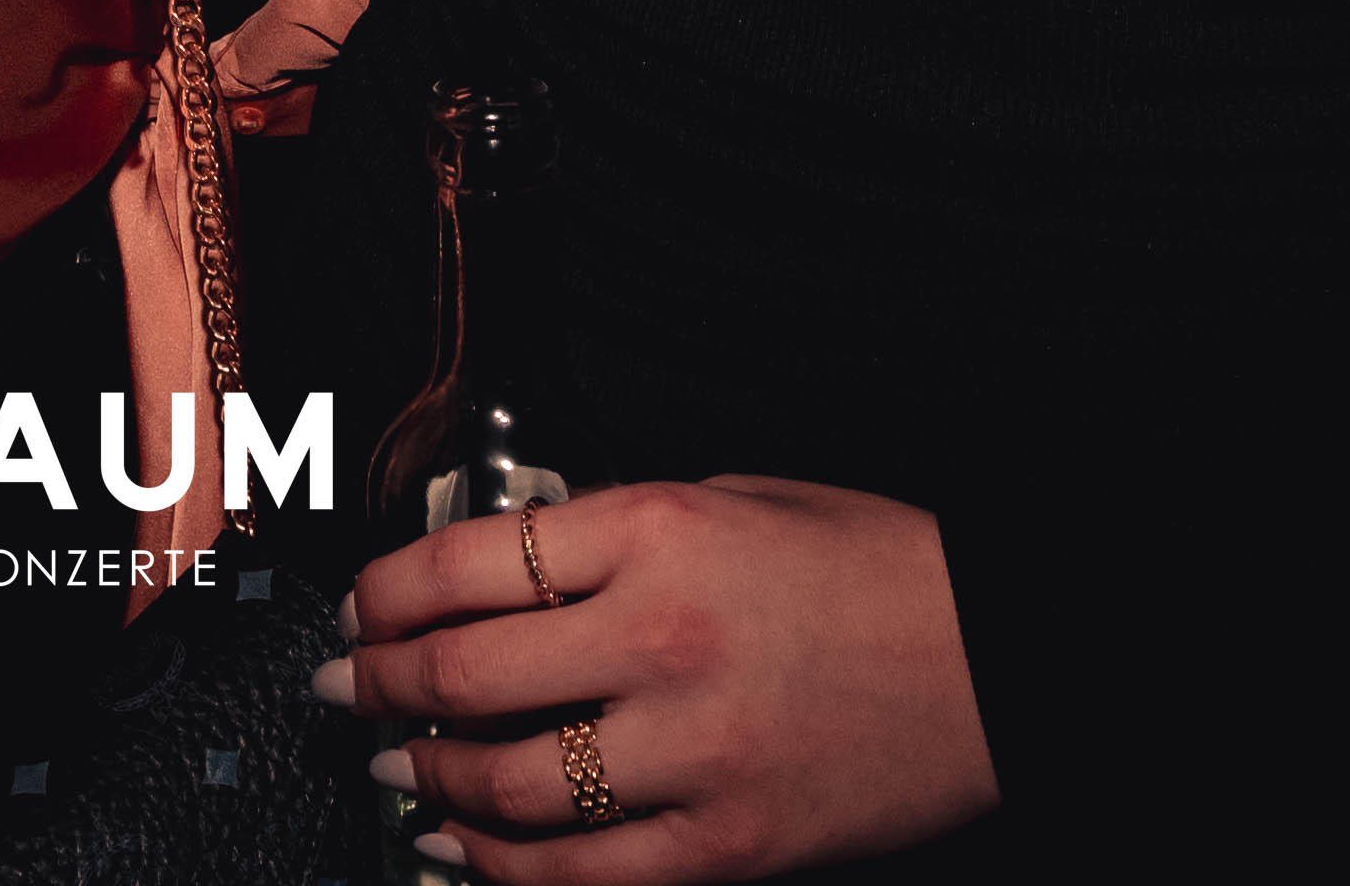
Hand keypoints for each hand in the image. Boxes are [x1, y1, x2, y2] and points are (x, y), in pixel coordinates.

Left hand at [317, 479, 999, 876]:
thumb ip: (614, 536)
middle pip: (462, 675)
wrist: (1005, 657)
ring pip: (506, 788)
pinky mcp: (730, 843)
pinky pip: (582, 874)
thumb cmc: (879, 569)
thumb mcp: (736, 500)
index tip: (360, 607)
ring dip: (426, 784)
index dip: (384, 591)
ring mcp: (696, 752)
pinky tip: (463, 853)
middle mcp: (664, 638)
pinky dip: (502, 870)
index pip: (466, 562)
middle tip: (344, 692)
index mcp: (659, 531)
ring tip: (396, 774)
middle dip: (376, 687)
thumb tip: (499, 575)